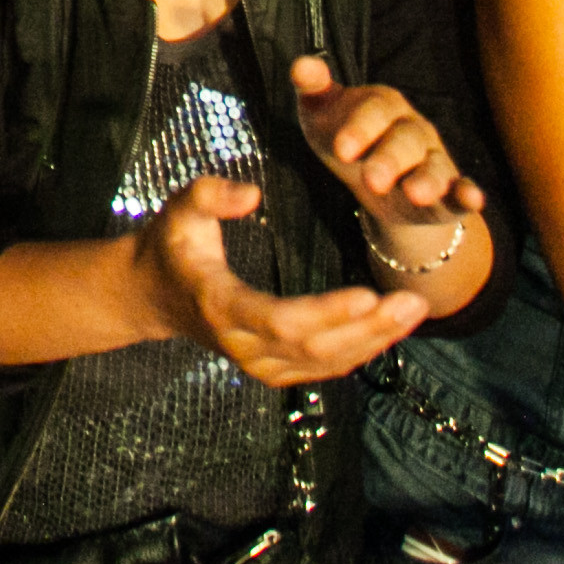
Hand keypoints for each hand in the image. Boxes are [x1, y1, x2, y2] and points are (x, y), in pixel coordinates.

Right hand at [122, 173, 437, 383]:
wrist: (150, 294)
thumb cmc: (170, 244)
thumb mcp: (179, 208)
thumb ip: (209, 195)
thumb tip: (251, 194)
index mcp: (222, 307)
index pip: (282, 319)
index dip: (328, 312)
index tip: (369, 295)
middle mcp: (242, 346)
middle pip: (314, 348)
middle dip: (368, 328)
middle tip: (412, 301)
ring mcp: (257, 363)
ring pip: (324, 363)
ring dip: (373, 342)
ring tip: (413, 311)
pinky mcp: (271, 368)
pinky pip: (322, 367)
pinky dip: (359, 351)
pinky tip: (388, 330)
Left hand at [290, 54, 485, 231]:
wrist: (372, 181)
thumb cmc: (347, 138)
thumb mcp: (322, 113)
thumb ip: (313, 88)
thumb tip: (300, 66)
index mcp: (383, 106)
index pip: (374, 112)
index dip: (360, 129)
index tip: (341, 149)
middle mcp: (413, 129)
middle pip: (405, 141)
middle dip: (389, 160)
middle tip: (372, 180)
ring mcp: (432, 160)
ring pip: (434, 168)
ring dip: (428, 181)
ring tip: (416, 194)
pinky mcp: (447, 192)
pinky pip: (460, 191)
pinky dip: (469, 194)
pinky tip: (473, 198)